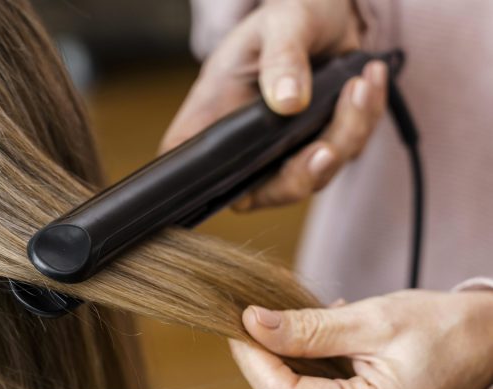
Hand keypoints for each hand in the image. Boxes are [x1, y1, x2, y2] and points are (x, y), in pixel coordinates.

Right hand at [162, 0, 387, 209]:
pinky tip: (369, 82)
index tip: (251, 171)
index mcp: (217, 120)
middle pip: (269, 191)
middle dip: (304, 172)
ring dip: (346, 135)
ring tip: (360, 83)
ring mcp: (285, 154)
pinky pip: (347, 152)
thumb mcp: (279, 22)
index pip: (199, 170)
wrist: (325, 15)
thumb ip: (280, 57)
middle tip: (327, 146)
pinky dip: (364, 121)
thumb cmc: (288, 17)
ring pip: (316, 176)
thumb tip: (287, 102)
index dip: (213, 186)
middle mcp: (248, 147)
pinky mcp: (319, 147)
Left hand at [229, 290, 492, 388]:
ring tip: (315, 326)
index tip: (237, 322)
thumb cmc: (438, 327)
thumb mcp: (371, 319)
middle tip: (267, 315)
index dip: (252, 358)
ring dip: (289, 361)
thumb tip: (253, 323)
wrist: (479, 344)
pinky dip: (307, 370)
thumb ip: (309, 327)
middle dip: (267, 357)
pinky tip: (326, 343)